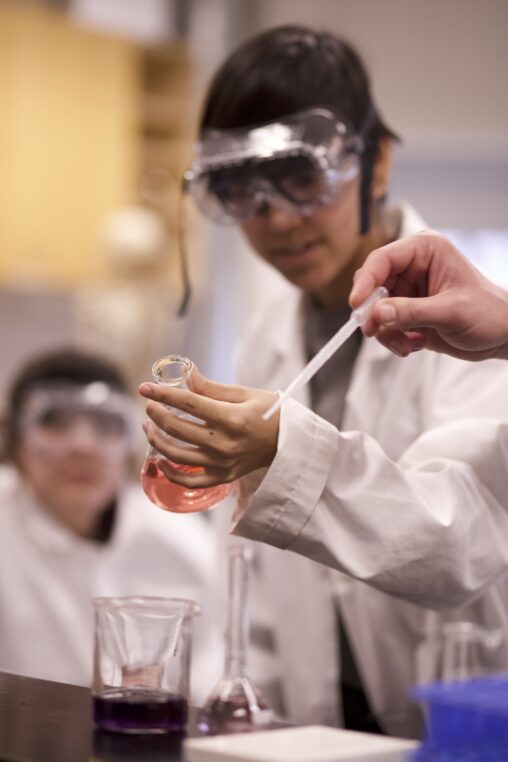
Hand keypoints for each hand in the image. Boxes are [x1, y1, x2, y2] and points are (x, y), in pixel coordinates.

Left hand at [139, 367, 279, 487]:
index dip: (162, 394)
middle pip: (178, 428)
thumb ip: (211, 388)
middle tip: (149, 404)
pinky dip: (171, 473)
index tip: (145, 388)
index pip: (188, 404)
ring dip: (156, 440)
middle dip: (156, 413)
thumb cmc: (269, 413)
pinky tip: (160, 460)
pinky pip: (190, 482)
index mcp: (232, 419)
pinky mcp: (223, 477)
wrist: (289, 442)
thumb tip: (186, 374)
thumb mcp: (244, 394)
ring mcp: (222, 464)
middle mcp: (225, 443)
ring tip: (148, 426)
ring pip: (177, 455)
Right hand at [350, 230, 507, 361]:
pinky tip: (415, 344)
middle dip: (373, 312)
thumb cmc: (488, 314)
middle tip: (376, 331)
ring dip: (386, 332)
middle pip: (372, 285)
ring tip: (407, 343)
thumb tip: (378, 313)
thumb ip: (412, 312)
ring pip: (375, 310)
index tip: (356, 306)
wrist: (501, 336)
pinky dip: (393, 339)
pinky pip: (384, 326)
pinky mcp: (407, 312)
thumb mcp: (450, 312)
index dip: (365, 282)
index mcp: (425, 251)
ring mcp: (408, 291)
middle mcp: (413, 267)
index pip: (382, 260)